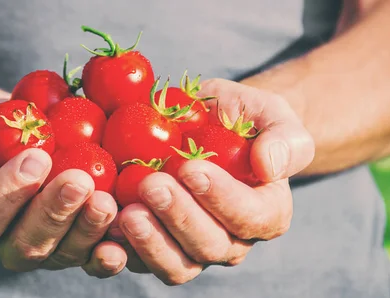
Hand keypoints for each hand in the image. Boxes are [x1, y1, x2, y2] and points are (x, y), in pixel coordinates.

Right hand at [0, 99, 127, 277]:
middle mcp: (7, 245)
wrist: (22, 135)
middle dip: (55, 213)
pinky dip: (111, 250)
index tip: (36, 159)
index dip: (7, 195)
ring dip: (87, 229)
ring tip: (105, 200)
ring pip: (65, 253)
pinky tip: (126, 234)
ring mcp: (48, 250)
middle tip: (79, 181)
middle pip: (28, 244)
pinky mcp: (79, 246)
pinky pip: (94, 258)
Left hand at [108, 78, 314, 284]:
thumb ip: (285, 138)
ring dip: (150, 242)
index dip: (221, 198)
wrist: (203, 125)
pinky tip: (104, 230)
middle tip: (152, 185)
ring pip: (177, 265)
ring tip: (127, 212)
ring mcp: (191, 248)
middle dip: (179, 217)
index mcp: (266, 213)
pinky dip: (121, 251)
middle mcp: (231, 240)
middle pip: (210, 246)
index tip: (191, 168)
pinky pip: (140, 261)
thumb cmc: (241, 119)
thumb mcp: (271, 114)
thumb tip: (269, 166)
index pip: (251, 217)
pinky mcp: (156, 247)